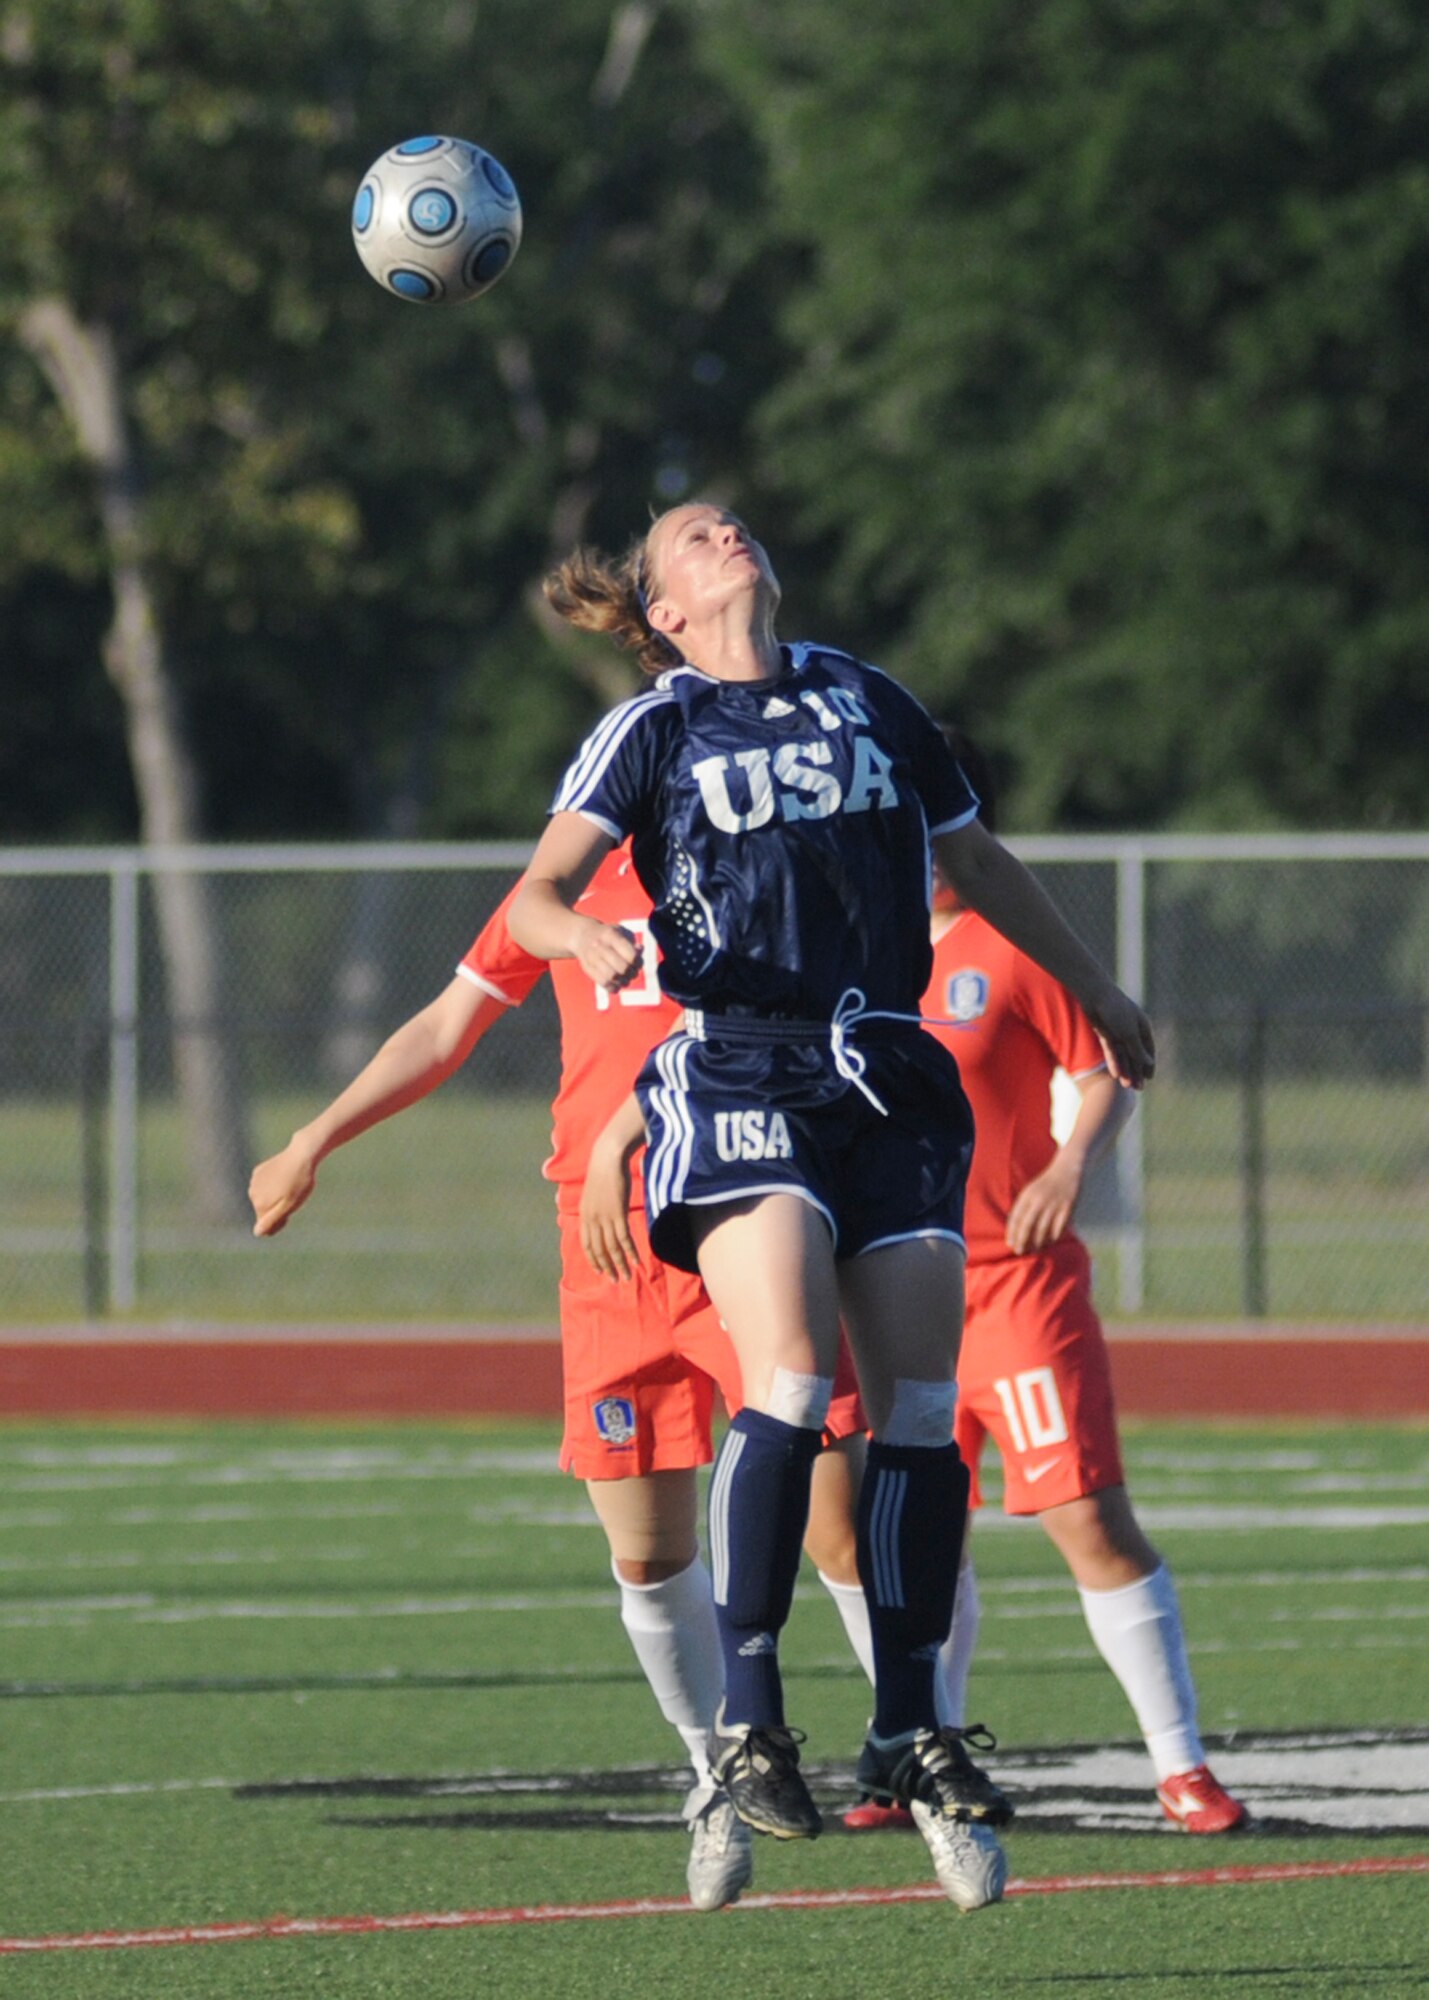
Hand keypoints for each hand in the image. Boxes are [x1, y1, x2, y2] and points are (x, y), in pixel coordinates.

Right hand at [249, 1142, 317, 1236]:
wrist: (301, 1155)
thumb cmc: (299, 1183)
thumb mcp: (289, 1206)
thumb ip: (272, 1220)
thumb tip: (257, 1233)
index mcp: (260, 1205)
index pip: (265, 1225)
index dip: (280, 1221)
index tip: (291, 1211)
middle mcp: (252, 1194)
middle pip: (264, 1211)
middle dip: (277, 1209)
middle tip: (293, 1198)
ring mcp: (254, 1182)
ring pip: (264, 1198)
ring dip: (275, 1197)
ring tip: (289, 1185)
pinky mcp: (258, 1171)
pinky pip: (264, 1185)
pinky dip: (273, 1184)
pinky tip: (284, 1176)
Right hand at [574, 919, 642, 994]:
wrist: (582, 935)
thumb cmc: (608, 935)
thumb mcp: (621, 932)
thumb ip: (632, 943)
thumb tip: (640, 952)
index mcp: (610, 935)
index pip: (630, 955)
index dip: (638, 963)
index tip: (638, 963)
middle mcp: (600, 946)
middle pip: (622, 967)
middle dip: (631, 973)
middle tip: (632, 973)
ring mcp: (592, 957)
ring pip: (612, 977)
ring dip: (623, 981)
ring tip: (626, 980)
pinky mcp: (588, 968)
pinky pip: (602, 983)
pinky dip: (613, 987)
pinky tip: (617, 985)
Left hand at [580, 1140, 638, 1280]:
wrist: (608, 1157)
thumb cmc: (603, 1171)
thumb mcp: (594, 1193)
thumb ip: (595, 1208)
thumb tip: (600, 1216)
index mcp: (584, 1215)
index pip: (586, 1245)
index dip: (594, 1260)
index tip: (601, 1271)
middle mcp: (592, 1219)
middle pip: (599, 1250)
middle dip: (607, 1268)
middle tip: (616, 1280)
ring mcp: (604, 1217)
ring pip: (612, 1248)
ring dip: (620, 1264)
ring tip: (627, 1277)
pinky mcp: (618, 1213)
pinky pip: (624, 1238)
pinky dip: (629, 1252)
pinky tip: (635, 1261)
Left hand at [1006, 1157, 1080, 1253]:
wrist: (1067, 1170)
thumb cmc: (1045, 1184)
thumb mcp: (1029, 1191)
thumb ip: (1022, 1207)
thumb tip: (1014, 1229)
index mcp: (1027, 1195)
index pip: (1016, 1217)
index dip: (1012, 1232)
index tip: (1010, 1243)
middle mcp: (1039, 1200)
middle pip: (1028, 1225)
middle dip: (1022, 1241)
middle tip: (1019, 1252)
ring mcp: (1054, 1204)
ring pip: (1043, 1230)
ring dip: (1037, 1242)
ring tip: (1034, 1250)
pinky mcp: (1067, 1208)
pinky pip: (1059, 1228)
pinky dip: (1053, 1237)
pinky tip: (1049, 1243)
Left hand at [1086, 986, 1155, 1089]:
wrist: (1094, 995)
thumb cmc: (1116, 1010)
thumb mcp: (1129, 1033)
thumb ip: (1137, 1049)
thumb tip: (1149, 1063)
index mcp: (1143, 1027)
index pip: (1148, 1049)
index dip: (1149, 1064)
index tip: (1150, 1078)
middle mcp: (1132, 1031)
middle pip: (1136, 1055)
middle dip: (1138, 1072)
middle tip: (1139, 1089)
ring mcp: (1118, 1033)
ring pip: (1123, 1055)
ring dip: (1126, 1070)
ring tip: (1127, 1086)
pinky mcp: (1105, 1034)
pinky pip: (1111, 1052)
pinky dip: (1114, 1062)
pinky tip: (1115, 1075)